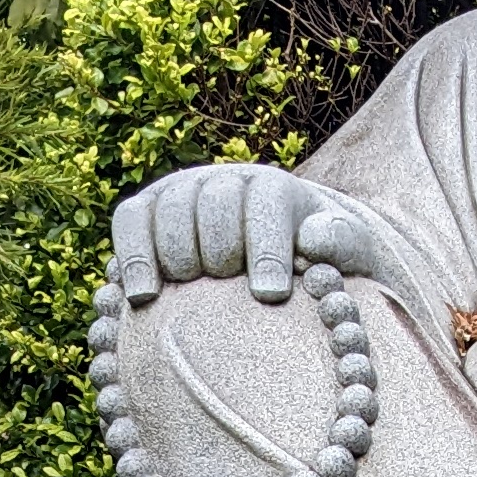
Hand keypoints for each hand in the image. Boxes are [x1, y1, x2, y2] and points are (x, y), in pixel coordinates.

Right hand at [110, 162, 381, 308]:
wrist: (273, 259)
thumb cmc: (316, 263)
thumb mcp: (348, 251)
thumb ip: (341, 242)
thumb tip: (312, 238)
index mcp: (275, 188)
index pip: (266, 204)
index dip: (266, 247)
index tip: (270, 294)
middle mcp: (225, 180)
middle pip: (212, 203)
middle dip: (220, 251)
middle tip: (226, 285)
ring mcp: (182, 191)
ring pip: (168, 209)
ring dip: (176, 254)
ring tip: (189, 290)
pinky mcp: (147, 210)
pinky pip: (129, 220)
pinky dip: (131, 254)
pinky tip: (141, 296)